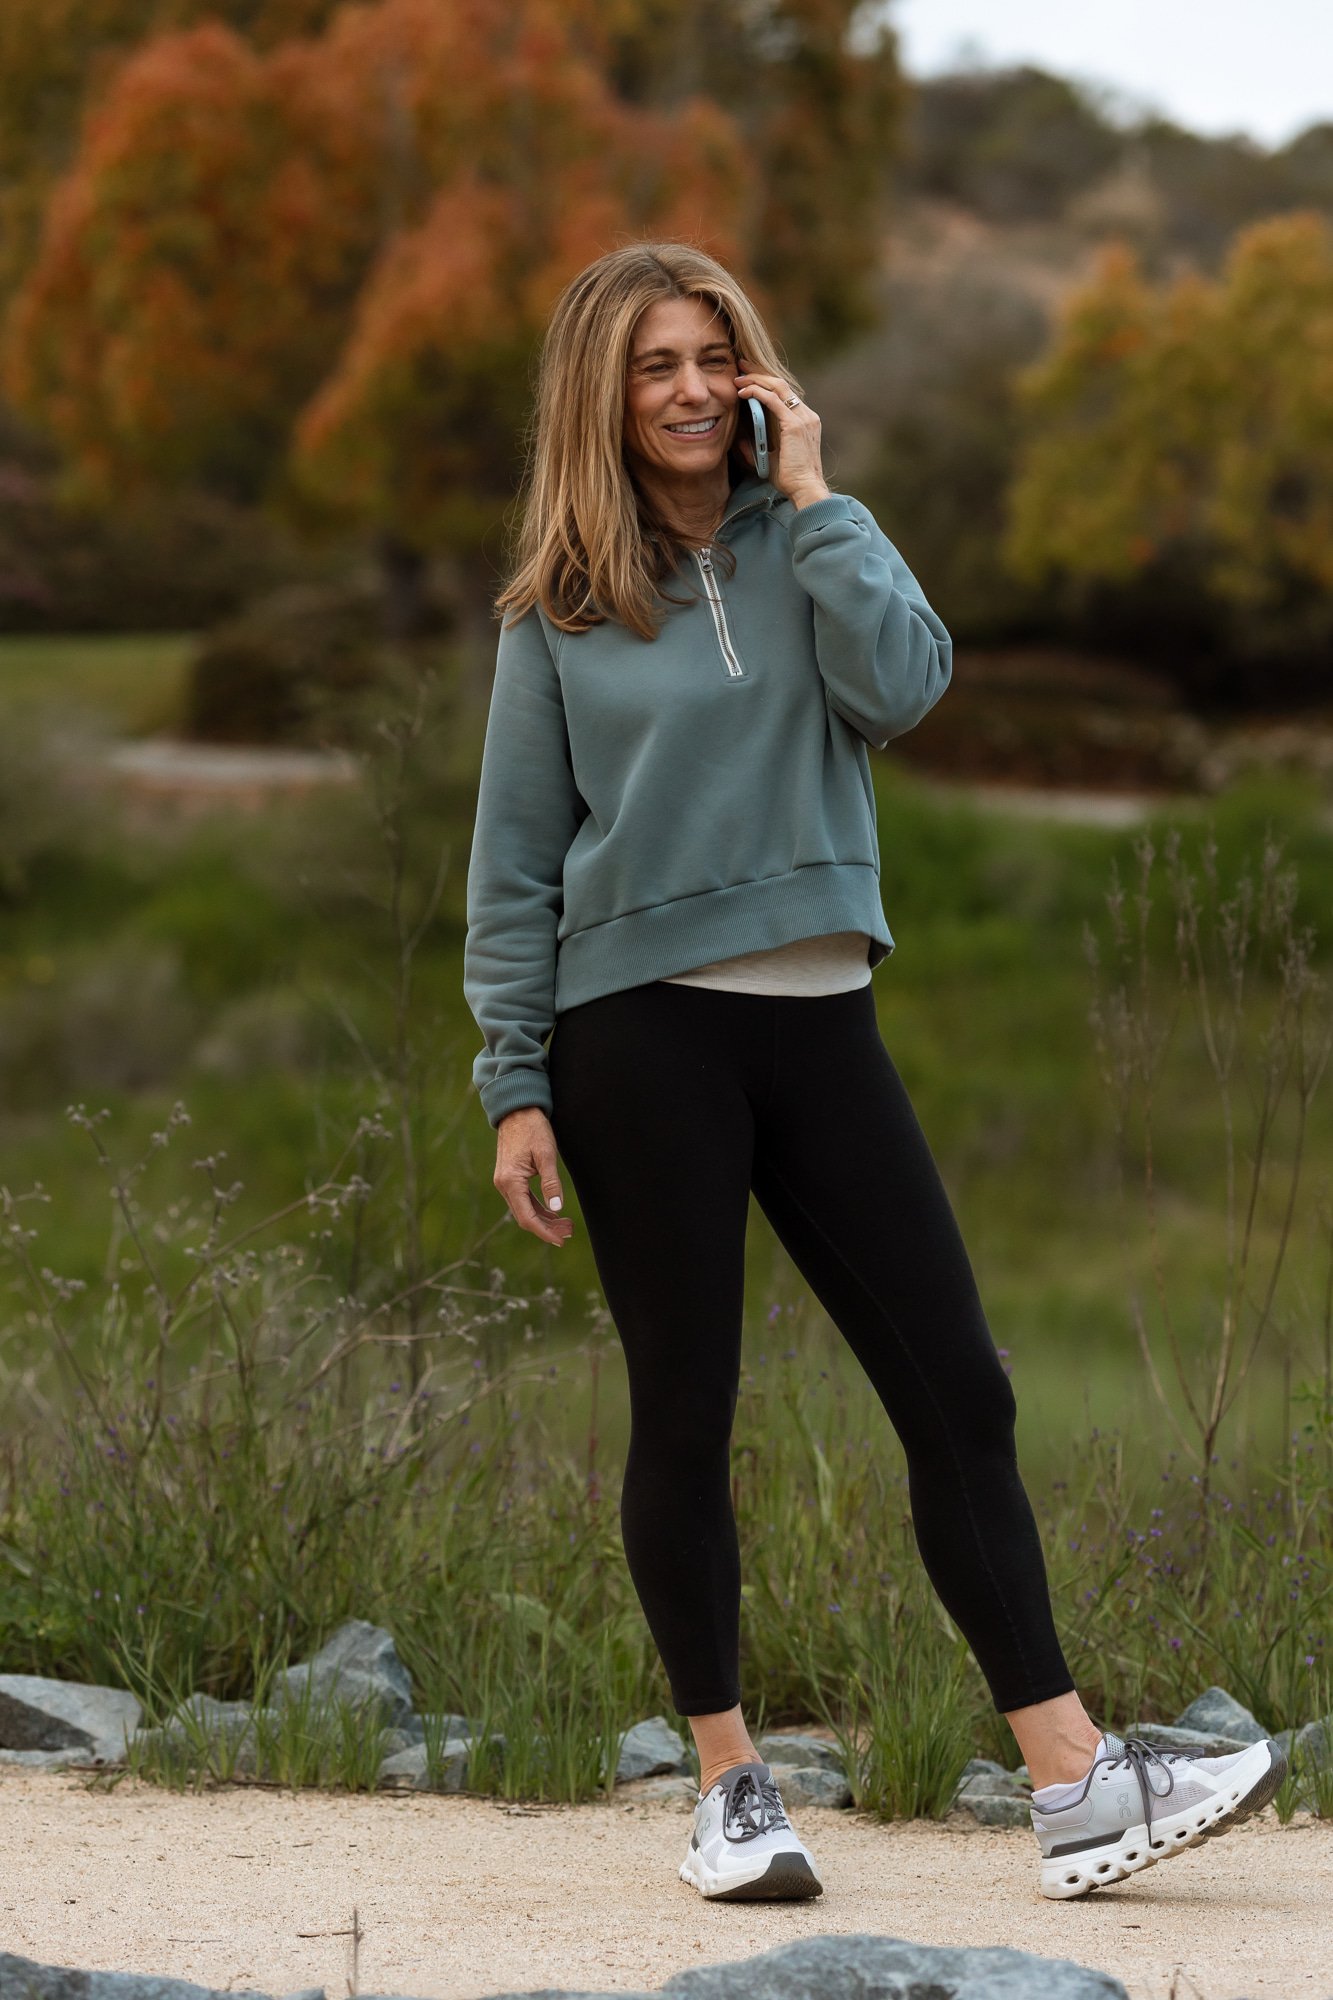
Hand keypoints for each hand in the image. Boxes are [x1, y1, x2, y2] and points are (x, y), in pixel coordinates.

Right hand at [494, 1106, 573, 1246]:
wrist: (517, 1110)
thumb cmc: (533, 1128)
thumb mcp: (546, 1154)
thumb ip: (551, 1183)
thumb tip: (557, 1209)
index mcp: (511, 1182)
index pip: (527, 1217)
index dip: (544, 1232)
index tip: (560, 1240)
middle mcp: (503, 1185)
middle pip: (524, 1217)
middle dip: (546, 1228)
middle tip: (569, 1232)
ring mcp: (504, 1182)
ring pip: (524, 1210)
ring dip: (544, 1219)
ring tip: (565, 1225)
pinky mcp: (509, 1177)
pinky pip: (522, 1200)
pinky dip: (538, 1208)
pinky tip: (553, 1212)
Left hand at [734, 355, 830, 510]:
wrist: (805, 490)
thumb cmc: (790, 480)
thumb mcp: (771, 459)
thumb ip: (758, 447)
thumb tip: (740, 440)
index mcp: (804, 421)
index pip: (785, 394)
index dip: (766, 382)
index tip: (749, 377)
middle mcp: (806, 415)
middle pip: (781, 384)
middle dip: (759, 373)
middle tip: (741, 367)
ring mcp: (803, 418)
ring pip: (777, 387)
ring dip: (756, 380)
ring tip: (738, 378)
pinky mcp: (795, 424)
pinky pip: (773, 400)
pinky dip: (757, 393)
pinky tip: (743, 392)